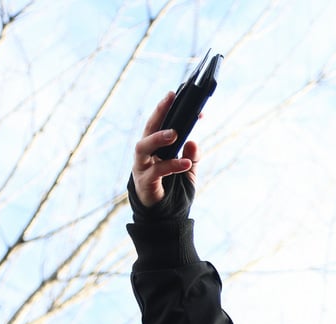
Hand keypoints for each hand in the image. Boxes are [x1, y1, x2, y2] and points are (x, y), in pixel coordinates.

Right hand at [131, 92, 197, 206]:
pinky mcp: (144, 182)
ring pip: (143, 146)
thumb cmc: (173, 191)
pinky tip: (186, 162)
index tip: (178, 94)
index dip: (167, 109)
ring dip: (158, 137)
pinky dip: (172, 165)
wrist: (163, 217)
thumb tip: (194, 142)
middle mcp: (145, 154)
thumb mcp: (188, 172)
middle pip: (148, 128)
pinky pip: (157, 170)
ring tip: (175, 133)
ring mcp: (142, 167)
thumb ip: (192, 157)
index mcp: (155, 148)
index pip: (160, 123)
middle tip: (171, 99)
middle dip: (159, 112)